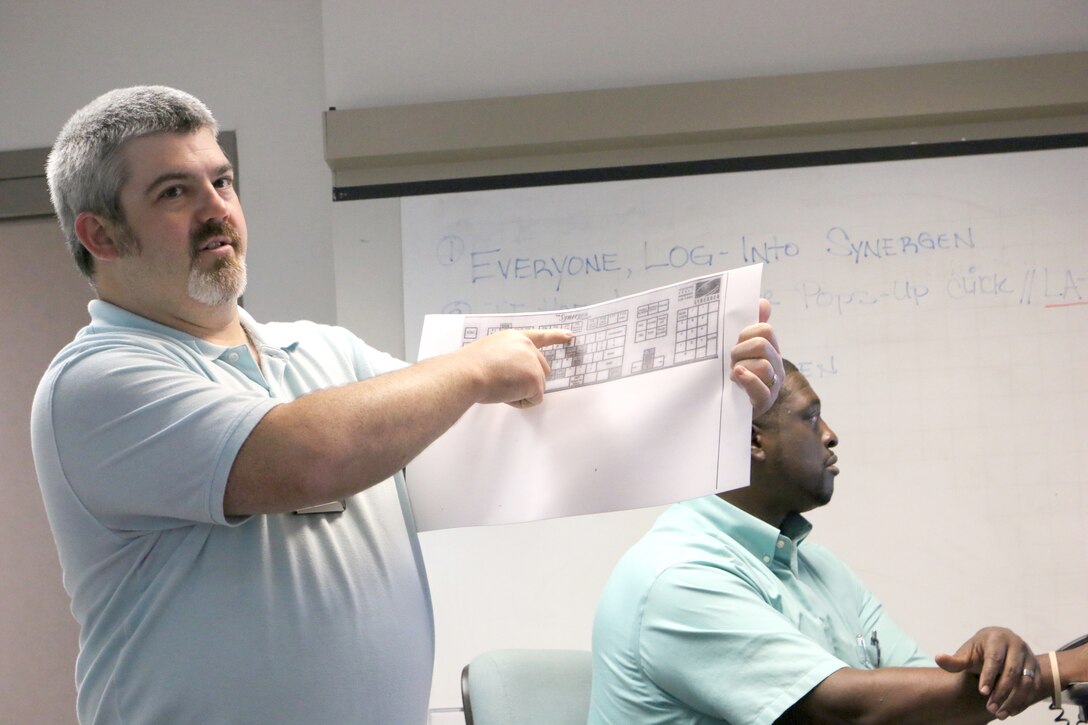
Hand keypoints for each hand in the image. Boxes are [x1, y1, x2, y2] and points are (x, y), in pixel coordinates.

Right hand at [459, 328, 572, 406]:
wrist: (467, 373)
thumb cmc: (469, 367)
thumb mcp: (490, 352)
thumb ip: (507, 359)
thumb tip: (513, 376)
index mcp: (515, 337)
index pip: (540, 336)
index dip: (556, 336)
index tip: (570, 336)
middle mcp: (528, 347)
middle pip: (541, 370)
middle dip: (529, 382)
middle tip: (504, 384)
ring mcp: (533, 363)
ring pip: (536, 387)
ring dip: (520, 393)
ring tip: (498, 386)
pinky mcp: (535, 380)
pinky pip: (533, 399)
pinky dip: (520, 402)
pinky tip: (504, 394)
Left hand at [728, 298, 782, 416]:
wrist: (731, 407)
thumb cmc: (737, 374)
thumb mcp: (742, 349)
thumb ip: (752, 326)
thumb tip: (764, 302)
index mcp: (771, 350)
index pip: (765, 330)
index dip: (745, 333)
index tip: (735, 342)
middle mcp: (776, 366)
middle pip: (762, 345)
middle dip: (740, 350)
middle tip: (731, 360)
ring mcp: (773, 385)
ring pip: (763, 365)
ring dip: (740, 366)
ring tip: (732, 373)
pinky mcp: (764, 402)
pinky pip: (761, 387)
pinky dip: (748, 379)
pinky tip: (736, 376)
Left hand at [936, 626, 1039, 719]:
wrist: (1000, 645)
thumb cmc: (981, 650)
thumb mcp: (967, 653)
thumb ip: (954, 660)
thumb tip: (938, 658)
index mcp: (997, 638)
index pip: (995, 659)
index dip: (989, 676)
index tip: (982, 692)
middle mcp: (1016, 645)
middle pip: (1012, 672)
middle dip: (1001, 692)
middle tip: (989, 708)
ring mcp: (1029, 656)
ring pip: (1026, 681)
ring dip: (1014, 700)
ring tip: (999, 713)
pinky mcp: (1037, 668)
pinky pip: (1035, 688)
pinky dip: (1024, 701)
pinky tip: (1011, 712)